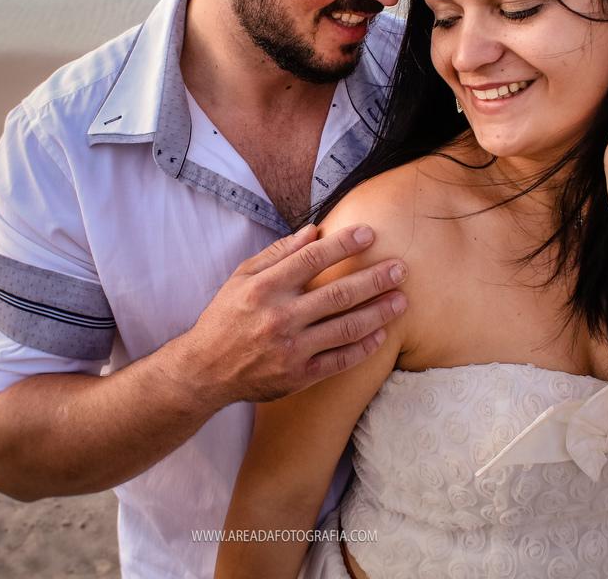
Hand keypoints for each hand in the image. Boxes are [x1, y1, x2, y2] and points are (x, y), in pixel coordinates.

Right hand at [183, 224, 407, 404]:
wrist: (206, 371)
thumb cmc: (226, 318)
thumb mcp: (241, 278)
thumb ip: (278, 254)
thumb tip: (314, 231)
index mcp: (264, 288)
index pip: (312, 259)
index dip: (344, 244)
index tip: (370, 233)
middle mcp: (279, 318)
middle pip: (338, 294)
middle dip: (375, 278)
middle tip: (401, 268)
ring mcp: (291, 350)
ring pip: (346, 327)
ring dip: (379, 312)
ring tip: (401, 299)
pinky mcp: (299, 376)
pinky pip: (340, 360)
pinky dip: (364, 347)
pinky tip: (382, 334)